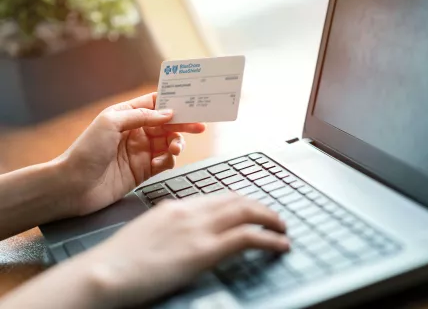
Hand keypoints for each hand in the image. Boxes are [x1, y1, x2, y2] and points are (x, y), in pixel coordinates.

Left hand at [60, 92, 204, 215]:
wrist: (74, 186)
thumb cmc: (86, 150)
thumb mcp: (111, 122)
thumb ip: (141, 116)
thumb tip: (168, 114)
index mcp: (126, 115)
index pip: (154, 104)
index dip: (172, 102)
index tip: (190, 103)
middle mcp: (135, 132)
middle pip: (166, 124)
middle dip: (183, 124)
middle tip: (199, 127)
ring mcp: (140, 152)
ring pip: (169, 143)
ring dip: (177, 144)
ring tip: (175, 149)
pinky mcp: (144, 171)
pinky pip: (165, 162)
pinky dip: (168, 161)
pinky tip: (161, 163)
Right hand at [81, 194, 289, 307]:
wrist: (103, 271)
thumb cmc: (118, 260)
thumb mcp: (147, 235)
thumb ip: (169, 230)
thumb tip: (183, 238)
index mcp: (175, 207)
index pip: (217, 197)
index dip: (240, 202)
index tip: (251, 210)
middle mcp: (190, 211)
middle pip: (236, 200)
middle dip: (260, 207)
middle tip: (273, 217)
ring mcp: (198, 229)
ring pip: (246, 212)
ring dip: (270, 218)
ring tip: (282, 228)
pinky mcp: (204, 250)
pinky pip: (247, 237)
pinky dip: (270, 239)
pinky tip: (280, 245)